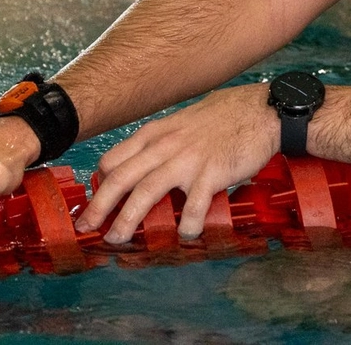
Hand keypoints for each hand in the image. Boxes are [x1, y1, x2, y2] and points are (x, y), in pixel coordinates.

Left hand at [75, 84, 277, 244]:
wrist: (262, 110)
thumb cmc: (226, 116)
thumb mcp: (184, 122)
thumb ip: (163, 142)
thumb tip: (146, 162)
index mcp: (156, 133)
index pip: (114, 159)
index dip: (101, 183)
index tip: (98, 200)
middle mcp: (166, 146)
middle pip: (121, 179)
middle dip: (99, 207)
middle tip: (88, 228)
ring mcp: (188, 160)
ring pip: (146, 193)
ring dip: (128, 220)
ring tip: (118, 239)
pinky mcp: (212, 174)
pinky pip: (192, 207)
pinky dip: (186, 225)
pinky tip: (185, 234)